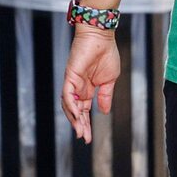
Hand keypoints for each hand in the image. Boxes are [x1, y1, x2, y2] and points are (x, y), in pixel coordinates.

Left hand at [61, 26, 121, 143]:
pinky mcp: (69, 76)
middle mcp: (78, 88)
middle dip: (80, 126)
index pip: (84, 111)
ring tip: (80, 131)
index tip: (89, 138)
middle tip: (84, 139)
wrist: (102, 37)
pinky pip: (67, 94)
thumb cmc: (107, 54)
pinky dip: (70, 105)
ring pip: (68, 105)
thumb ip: (105, 96)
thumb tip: (104, 112)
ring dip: (74, 119)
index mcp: (88, 90)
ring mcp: (73, 82)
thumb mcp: (109, 80)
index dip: (86, 124)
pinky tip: (76, 115)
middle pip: (76, 112)